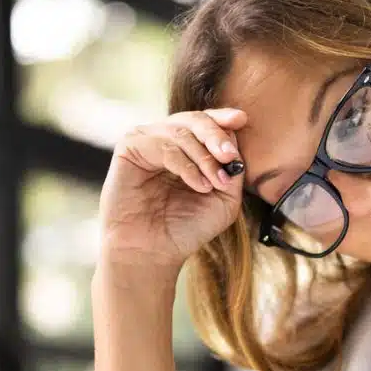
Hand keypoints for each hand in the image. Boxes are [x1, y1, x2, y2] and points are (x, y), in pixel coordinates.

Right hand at [99, 108, 247, 273]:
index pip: (207, 123)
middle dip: (217, 136)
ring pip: (181, 132)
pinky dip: (186, 165)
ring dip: (204, 158)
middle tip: (229, 156)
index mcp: (188, 148)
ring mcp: (147, 142)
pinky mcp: (129, 149)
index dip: (223, 118)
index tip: (241, 119)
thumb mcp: (225, 199)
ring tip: (215, 184)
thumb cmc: (187, 228)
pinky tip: (199, 186)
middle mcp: (166, 140)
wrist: (153, 252)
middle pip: (196, 120)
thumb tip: (235, 139)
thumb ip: (233, 169)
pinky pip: (164, 146)